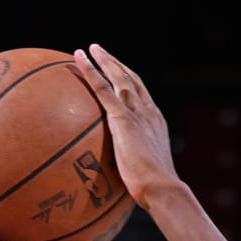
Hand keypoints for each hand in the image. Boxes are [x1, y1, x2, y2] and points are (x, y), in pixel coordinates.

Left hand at [70, 45, 178, 210]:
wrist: (161, 187)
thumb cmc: (156, 191)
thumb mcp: (147, 176)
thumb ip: (136, 170)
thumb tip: (127, 185)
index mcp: (156, 122)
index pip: (142, 95)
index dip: (131, 81)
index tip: (120, 73)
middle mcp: (148, 111)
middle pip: (132, 79)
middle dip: (116, 64)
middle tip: (101, 52)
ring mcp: (136, 112)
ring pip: (118, 77)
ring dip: (104, 60)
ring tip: (89, 49)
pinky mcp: (122, 117)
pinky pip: (102, 88)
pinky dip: (91, 71)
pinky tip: (79, 59)